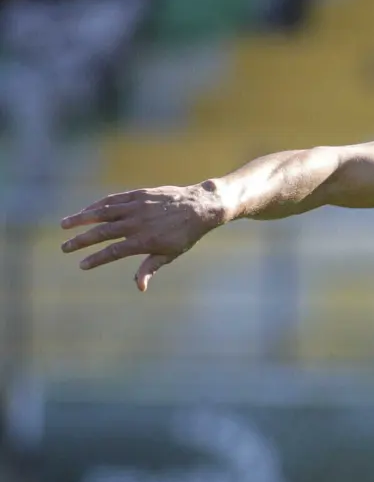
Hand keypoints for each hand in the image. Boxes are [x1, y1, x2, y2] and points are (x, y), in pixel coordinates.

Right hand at [60, 184, 226, 290]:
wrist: (201, 206)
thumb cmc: (186, 234)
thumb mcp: (171, 253)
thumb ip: (150, 267)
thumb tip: (139, 287)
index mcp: (144, 241)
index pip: (113, 252)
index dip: (96, 259)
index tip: (82, 265)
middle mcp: (137, 223)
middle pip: (102, 233)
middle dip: (81, 241)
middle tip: (64, 248)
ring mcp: (137, 207)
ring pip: (103, 212)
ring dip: (82, 218)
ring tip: (65, 224)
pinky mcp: (139, 194)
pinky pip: (114, 200)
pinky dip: (98, 205)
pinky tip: (87, 210)